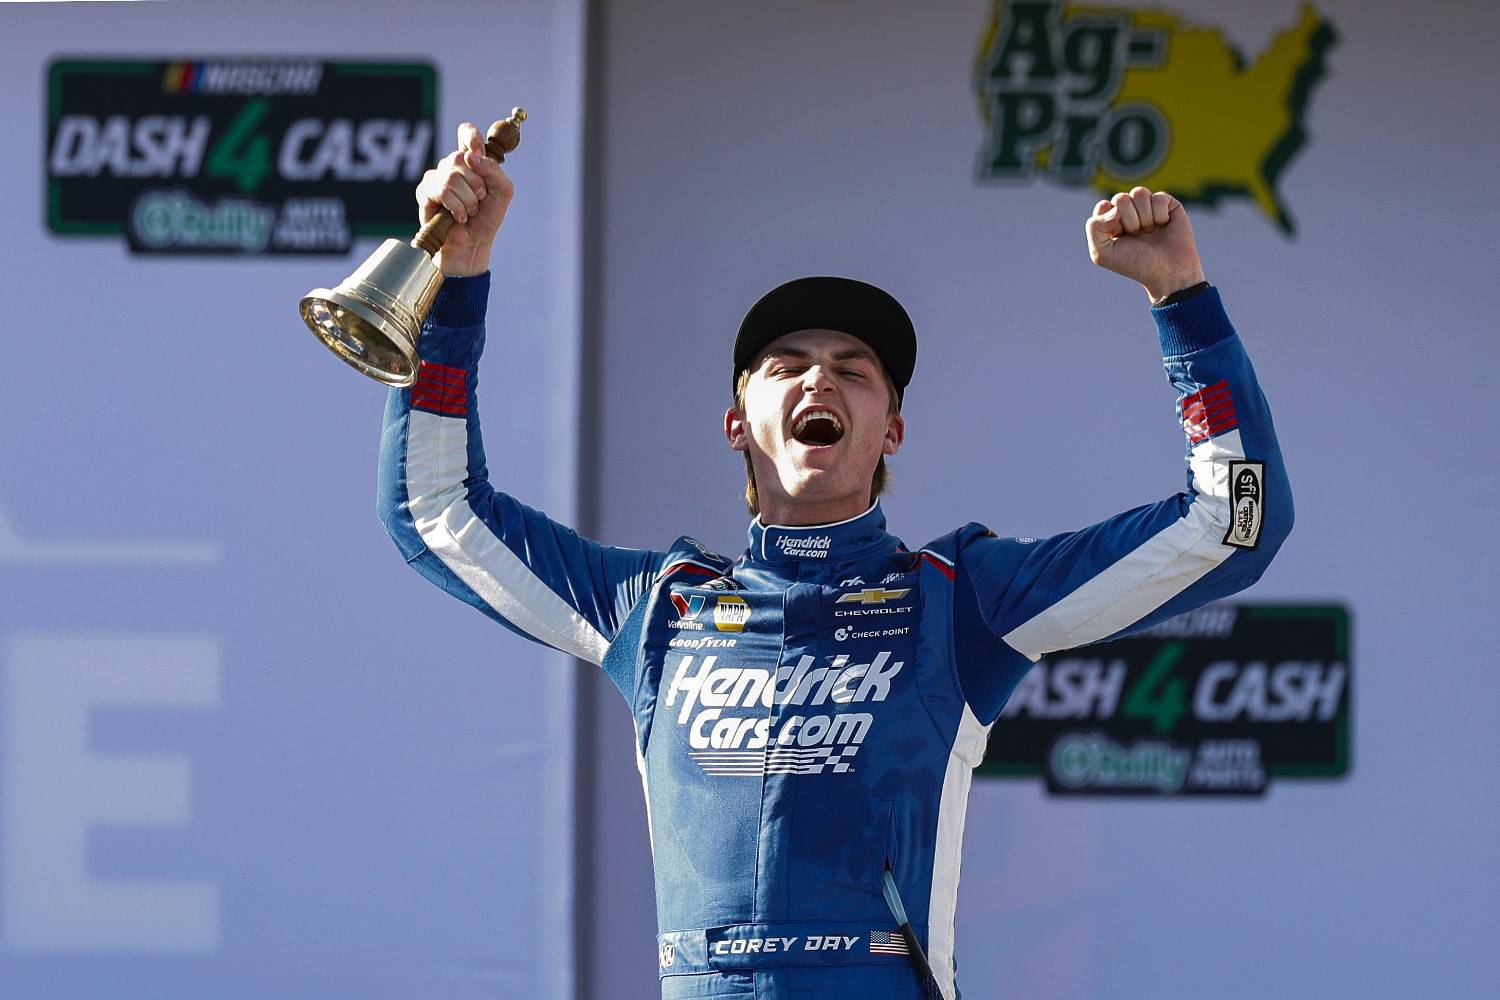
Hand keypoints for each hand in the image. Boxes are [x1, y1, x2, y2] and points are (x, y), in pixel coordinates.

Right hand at [415, 121, 515, 276]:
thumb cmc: (486, 218)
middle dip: (477, 183)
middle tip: (479, 200)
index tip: (479, 152)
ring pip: (453, 175)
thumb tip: (471, 156)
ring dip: (468, 199)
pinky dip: (456, 207)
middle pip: (462, 156)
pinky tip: (458, 216)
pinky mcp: (424, 192)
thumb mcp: (502, 191)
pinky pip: (442, 190)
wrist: (474, 243)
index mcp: (470, 161)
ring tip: (469, 211)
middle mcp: (451, 165)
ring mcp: (436, 177)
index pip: (466, 133)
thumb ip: (494, 170)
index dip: (471, 137)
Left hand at [1085, 187, 1205, 302]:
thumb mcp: (1103, 254)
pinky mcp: (1167, 204)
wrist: (1168, 272)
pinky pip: (1159, 197)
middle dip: (1129, 220)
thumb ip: (1094, 228)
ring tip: (1149, 232)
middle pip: (1121, 198)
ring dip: (1144, 217)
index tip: (1118, 236)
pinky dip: (1160, 215)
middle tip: (1136, 236)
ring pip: (1139, 193)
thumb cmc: (1135, 264)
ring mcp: (1148, 207)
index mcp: (1110, 222)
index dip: (1110, 221)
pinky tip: (1163, 225)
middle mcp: (1129, 212)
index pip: (1103, 206)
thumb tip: (1113, 207)